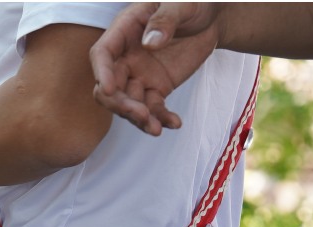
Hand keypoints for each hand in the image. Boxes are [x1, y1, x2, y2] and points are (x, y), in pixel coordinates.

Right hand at [89, 2, 222, 135]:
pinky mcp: (158, 87)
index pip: (103, 54)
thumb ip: (165, 20)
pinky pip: (154, 107)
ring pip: (130, 102)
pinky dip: (162, 118)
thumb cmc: (191, 4)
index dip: (102, 72)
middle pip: (111, 86)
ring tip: (157, 129)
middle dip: (121, 104)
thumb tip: (149, 43)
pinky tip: (175, 123)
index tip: (108, 89)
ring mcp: (141, 74)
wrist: (211, 19)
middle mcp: (127, 56)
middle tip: (143, 115)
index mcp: (125, 30)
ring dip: (140, 118)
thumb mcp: (182, 4)